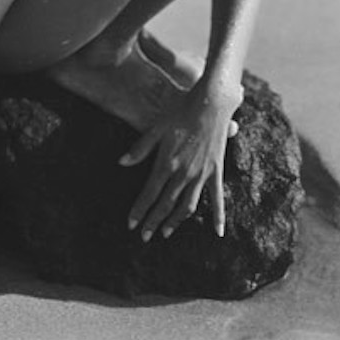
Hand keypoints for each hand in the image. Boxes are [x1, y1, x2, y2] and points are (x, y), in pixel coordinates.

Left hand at [119, 81, 242, 241]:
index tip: (130, 224)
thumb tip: (121, 162)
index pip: (148, 193)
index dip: (139, 210)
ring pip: (187, 206)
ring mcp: (201, 174)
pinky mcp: (215, 171)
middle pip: (165, 204)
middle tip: (143, 236)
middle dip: (153, 221)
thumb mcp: (156, 127)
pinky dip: (218, 217)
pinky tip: (218, 233)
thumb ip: (140, 148)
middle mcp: (183, 173)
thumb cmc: (180, 111)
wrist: (210, 103)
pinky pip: (217, 199)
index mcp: (166, 162)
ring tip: (166, 232)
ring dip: (175, 222)